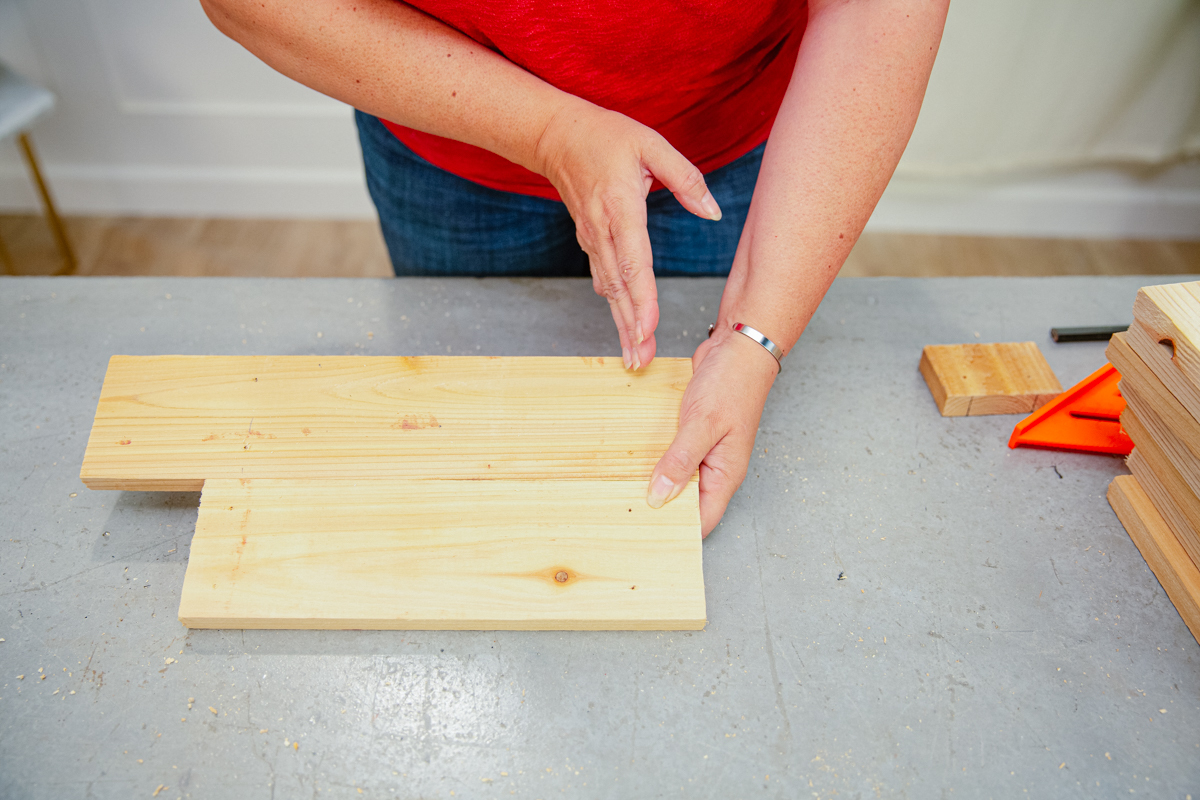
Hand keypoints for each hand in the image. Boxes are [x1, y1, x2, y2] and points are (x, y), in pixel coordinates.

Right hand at [533, 98, 722, 370]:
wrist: (555, 136)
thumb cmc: (605, 136)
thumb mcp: (651, 144)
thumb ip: (686, 178)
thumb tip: (712, 211)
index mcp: (620, 207)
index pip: (633, 261)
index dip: (642, 298)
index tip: (648, 328)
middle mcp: (603, 230)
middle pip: (619, 288)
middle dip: (630, 327)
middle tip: (640, 361)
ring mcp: (593, 239)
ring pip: (609, 291)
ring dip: (621, 325)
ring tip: (633, 358)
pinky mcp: (590, 242)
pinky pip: (604, 280)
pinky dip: (614, 308)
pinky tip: (624, 330)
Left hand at [646, 327, 777, 535]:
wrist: (738, 347)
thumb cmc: (732, 383)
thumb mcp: (703, 424)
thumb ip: (681, 461)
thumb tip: (660, 496)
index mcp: (725, 474)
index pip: (703, 520)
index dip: (678, 531)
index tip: (647, 537)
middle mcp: (716, 468)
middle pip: (687, 503)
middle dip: (661, 510)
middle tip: (626, 515)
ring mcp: (704, 451)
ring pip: (677, 479)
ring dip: (655, 483)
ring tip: (622, 493)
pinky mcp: (692, 435)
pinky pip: (673, 456)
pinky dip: (656, 460)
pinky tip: (635, 461)